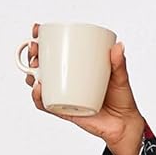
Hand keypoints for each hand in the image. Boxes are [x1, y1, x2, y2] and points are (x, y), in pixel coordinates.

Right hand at [20, 21, 145, 151]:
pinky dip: (38, 98)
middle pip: (42, 66)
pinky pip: (46, 105)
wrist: (124, 125)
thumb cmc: (121, 99)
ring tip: (34, 68)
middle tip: (35, 49)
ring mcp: (64, 96)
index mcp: (77, 68)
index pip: (56, 51)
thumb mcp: (120, 78)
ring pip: (40, 84)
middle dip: (32, 55)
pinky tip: (38, 88)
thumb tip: (119, 47)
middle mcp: (67, 81)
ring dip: (31, 74)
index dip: (42, 40)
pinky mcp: (65, 111)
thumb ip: (119, 63)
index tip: (37, 29)